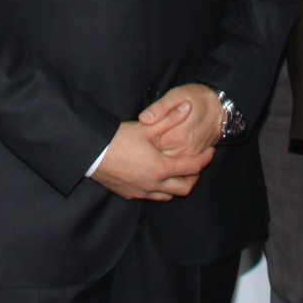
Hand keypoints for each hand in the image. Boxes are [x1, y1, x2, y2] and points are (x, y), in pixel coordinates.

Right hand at [92, 120, 212, 201]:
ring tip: (176, 171)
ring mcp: (142, 192)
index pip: (193, 167)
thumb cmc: (119, 139)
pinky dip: (158, 189)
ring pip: (168, 195)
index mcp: (162, 168)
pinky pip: (151, 196)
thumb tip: (188, 107)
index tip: (210, 152)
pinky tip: (154, 176)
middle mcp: (155, 184)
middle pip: (185, 188)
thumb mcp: (146, 127)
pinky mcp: (130, 194)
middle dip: (194, 177)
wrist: (92, 154)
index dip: (205, 159)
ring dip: (176, 184)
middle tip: (195, 164)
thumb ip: (170, 118)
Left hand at [139, 84, 224, 157]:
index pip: (151, 145)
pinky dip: (168, 161)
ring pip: (167, 165)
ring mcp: (190, 156)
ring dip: (156, 158)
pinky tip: (161, 153)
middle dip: (147, 151)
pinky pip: (178, 165)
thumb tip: (144, 119)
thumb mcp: (176, 95)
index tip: (136, 135)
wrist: (220, 107)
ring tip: (148, 148)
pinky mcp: (195, 158)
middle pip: (157, 157)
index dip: (141, 141)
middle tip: (141, 142)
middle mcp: (183, 149)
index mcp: (176, 135)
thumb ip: (159, 108)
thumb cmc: (196, 97)